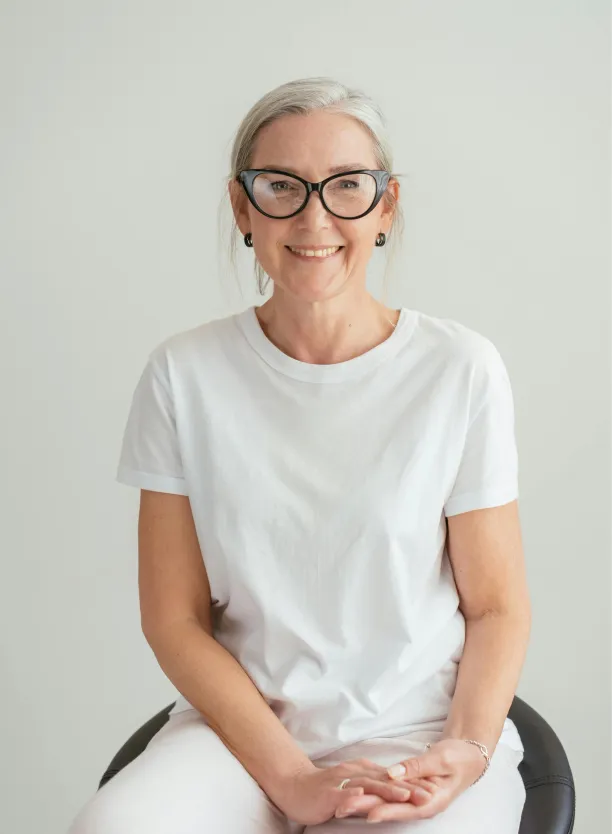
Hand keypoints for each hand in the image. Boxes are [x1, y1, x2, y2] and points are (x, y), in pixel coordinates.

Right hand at [272, 756, 418, 825]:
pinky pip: (345, 793)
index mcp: (363, 771)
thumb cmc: (324, 789)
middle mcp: (355, 772)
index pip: (392, 778)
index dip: (412, 783)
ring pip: (369, 785)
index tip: (433, 789)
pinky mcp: (330, 792)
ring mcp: (343, 781)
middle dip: (408, 787)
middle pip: (386, 780)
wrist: (295, 787)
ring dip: (388, 790)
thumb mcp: (353, 784)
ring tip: (406, 794)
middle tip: (429, 793)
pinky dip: (356, 796)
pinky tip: (366, 798)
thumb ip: (370, 785)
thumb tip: (390, 787)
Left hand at [333, 739, 487, 823]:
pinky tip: (356, 794)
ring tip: (342, 804)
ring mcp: (413, 796)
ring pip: (386, 801)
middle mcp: (420, 803)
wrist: (467, 754)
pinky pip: (388, 791)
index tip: (368, 814)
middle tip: (342, 808)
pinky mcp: (407, 787)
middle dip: (366, 808)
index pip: (406, 809)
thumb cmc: (458, 757)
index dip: (387, 812)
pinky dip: (373, 792)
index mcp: (432, 800)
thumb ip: (417, 767)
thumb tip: (393, 773)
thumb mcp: (441, 759)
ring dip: (364, 802)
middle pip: (390, 807)